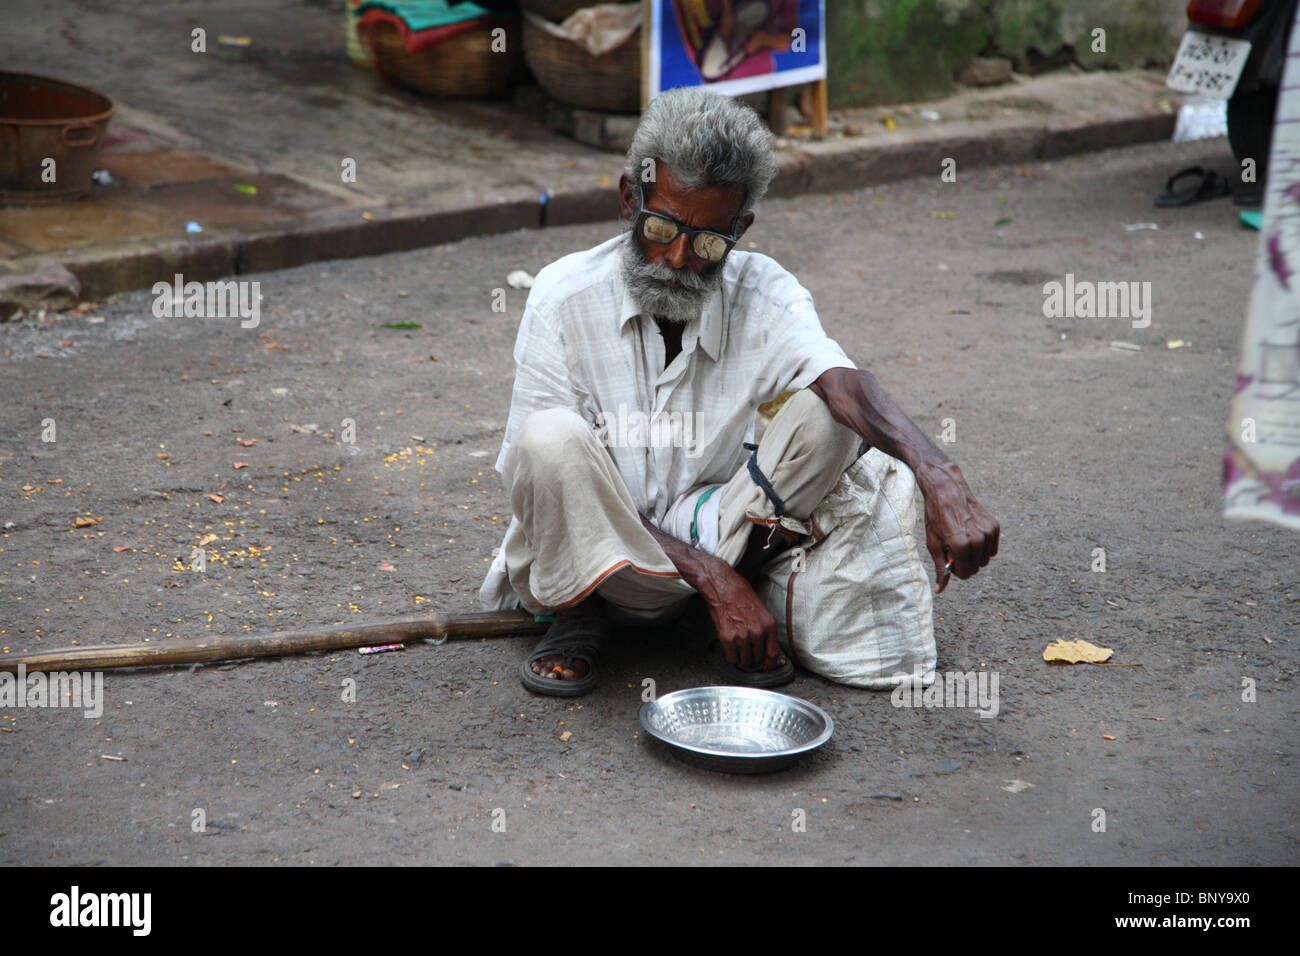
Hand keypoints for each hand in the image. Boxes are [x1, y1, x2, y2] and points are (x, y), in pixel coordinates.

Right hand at [701, 563, 781, 670]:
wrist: (723, 587)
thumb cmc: (741, 596)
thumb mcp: (762, 611)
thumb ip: (766, 630)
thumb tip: (767, 648)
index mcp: (769, 625)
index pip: (773, 654)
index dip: (769, 664)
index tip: (766, 667)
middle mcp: (758, 632)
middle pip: (758, 660)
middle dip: (753, 660)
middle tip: (748, 655)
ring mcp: (742, 636)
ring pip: (745, 661)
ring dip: (741, 659)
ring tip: (738, 649)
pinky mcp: (727, 638)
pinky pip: (731, 658)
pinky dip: (730, 656)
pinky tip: (730, 647)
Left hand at [916, 461, 999, 593]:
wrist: (947, 491)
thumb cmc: (936, 517)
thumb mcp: (933, 544)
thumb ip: (940, 568)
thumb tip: (940, 590)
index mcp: (960, 546)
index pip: (966, 574)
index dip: (956, 570)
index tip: (949, 558)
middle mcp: (977, 540)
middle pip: (976, 568)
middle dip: (965, 562)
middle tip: (953, 546)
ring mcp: (988, 533)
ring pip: (985, 560)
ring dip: (974, 555)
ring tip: (962, 539)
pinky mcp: (994, 527)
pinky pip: (992, 549)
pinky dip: (983, 546)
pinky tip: (972, 533)